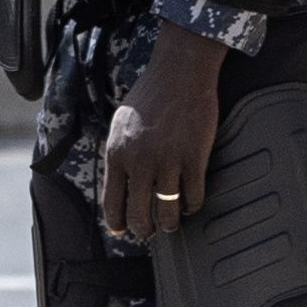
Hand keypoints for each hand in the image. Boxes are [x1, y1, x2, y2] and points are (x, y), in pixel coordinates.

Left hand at [98, 24, 229, 245]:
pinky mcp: (194, 158)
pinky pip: (193, 195)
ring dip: (170, 223)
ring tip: (172, 224)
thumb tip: (120, 180)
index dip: (117, 222)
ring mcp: (168, 161)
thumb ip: (119, 153)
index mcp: (117, 154)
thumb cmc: (149, 96)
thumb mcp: (120, 124)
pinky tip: (191, 205)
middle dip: (144, 229)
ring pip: (167, 209)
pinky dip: (193, 206)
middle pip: (139, 213)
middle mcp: (139, 162)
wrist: (179, 74)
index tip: (121, 232)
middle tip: (150, 232)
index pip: (113, 201)